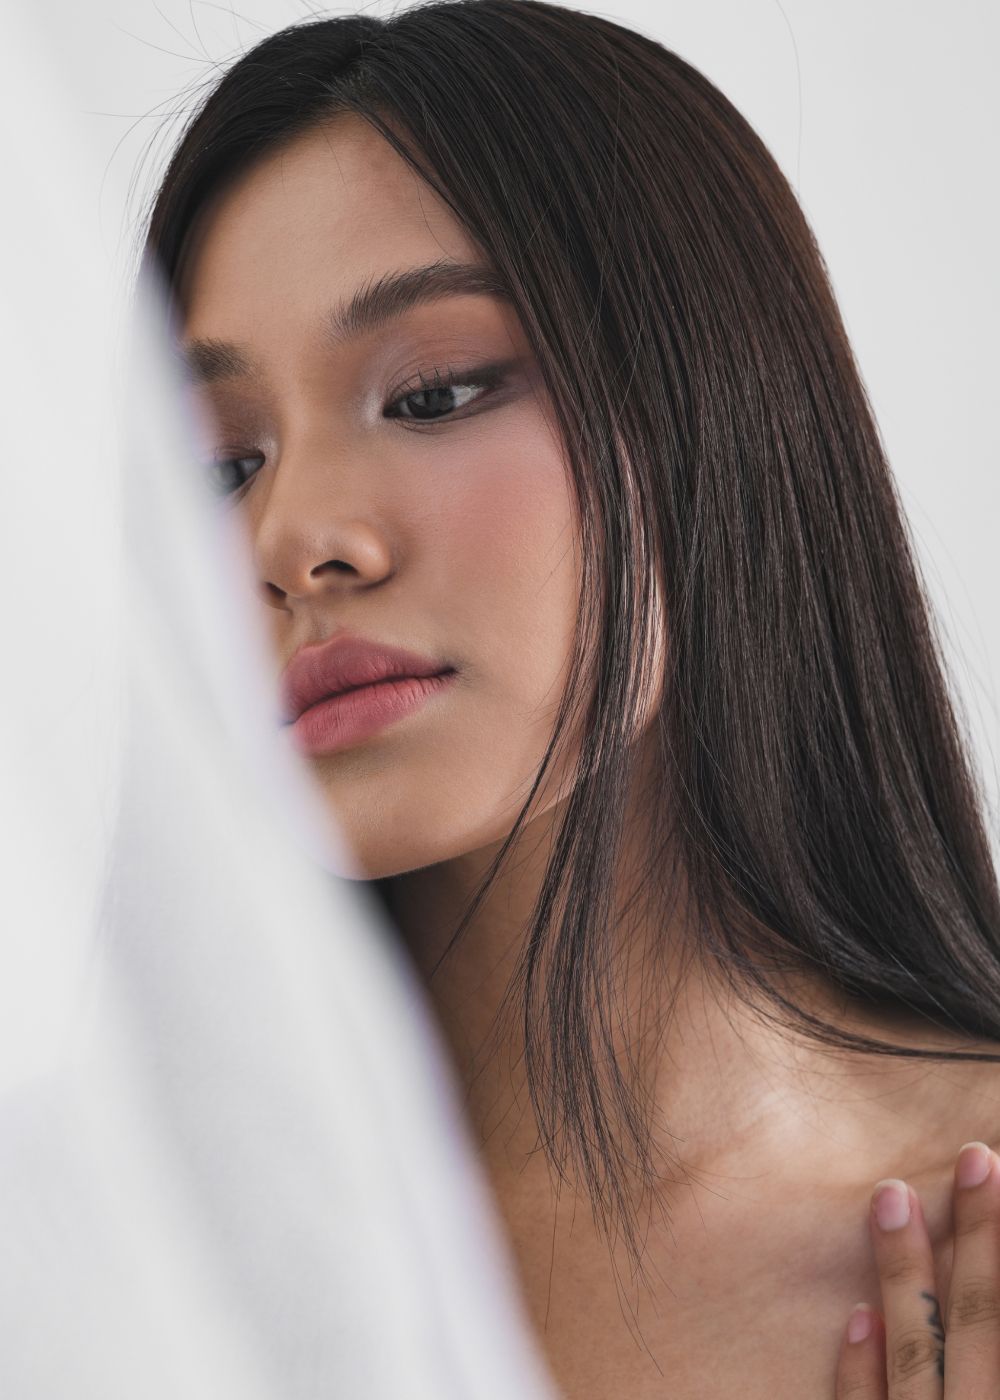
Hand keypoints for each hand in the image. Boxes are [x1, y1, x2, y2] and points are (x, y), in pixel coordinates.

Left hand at [835, 1140, 999, 1397]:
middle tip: (975, 1156)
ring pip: (915, 1355)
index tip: (998, 1171)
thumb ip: (986, 1342)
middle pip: (981, 1320)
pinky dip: (861, 1371)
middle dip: (981, 1236)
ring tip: (892, 1194)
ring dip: (904, 1271)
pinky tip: (857, 1316)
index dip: (998, 1240)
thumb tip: (979, 1290)